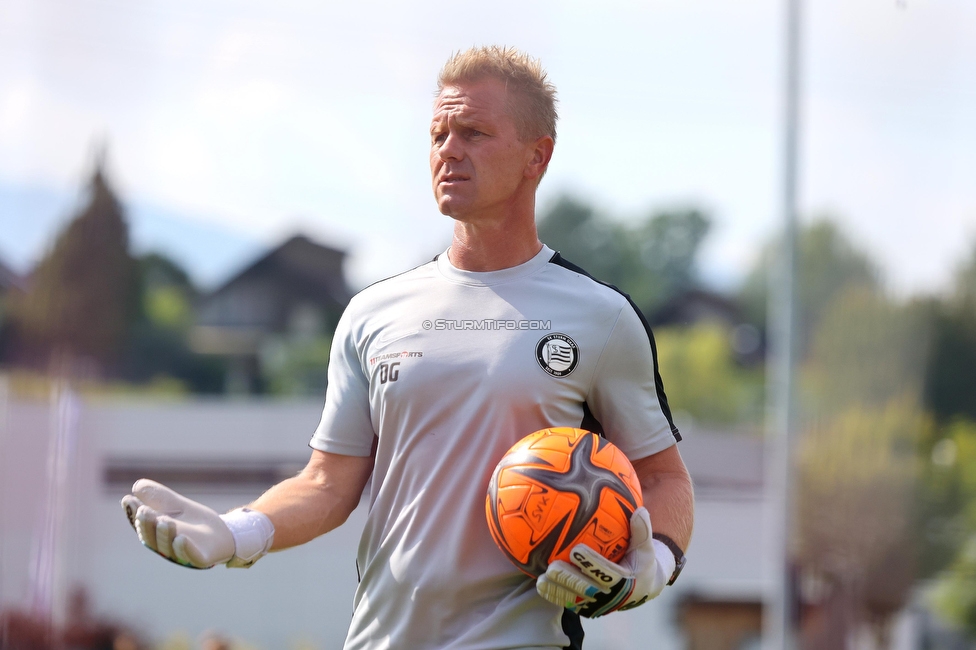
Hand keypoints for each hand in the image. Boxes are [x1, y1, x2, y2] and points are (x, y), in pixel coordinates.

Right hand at [121, 479, 235, 568]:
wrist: (222, 532)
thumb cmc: (193, 519)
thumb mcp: (175, 504)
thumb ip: (158, 496)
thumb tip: (136, 486)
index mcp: (154, 533)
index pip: (141, 524)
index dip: (133, 514)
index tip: (128, 500)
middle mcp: (164, 546)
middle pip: (151, 537)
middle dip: (146, 525)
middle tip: (143, 511)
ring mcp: (181, 554)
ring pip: (168, 547)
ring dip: (164, 535)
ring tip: (164, 521)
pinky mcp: (200, 559)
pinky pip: (190, 556)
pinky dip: (183, 549)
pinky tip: (180, 539)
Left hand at [535, 507, 674, 616]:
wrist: (642, 588)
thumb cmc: (641, 562)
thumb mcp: (646, 548)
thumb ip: (642, 531)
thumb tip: (640, 511)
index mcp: (625, 582)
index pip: (606, 572)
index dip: (591, 562)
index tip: (576, 549)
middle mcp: (609, 597)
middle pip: (585, 588)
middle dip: (568, 578)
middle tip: (552, 567)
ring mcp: (597, 604)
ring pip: (574, 598)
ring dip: (557, 589)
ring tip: (541, 578)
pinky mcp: (587, 608)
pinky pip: (568, 602)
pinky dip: (554, 595)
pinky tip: (540, 584)